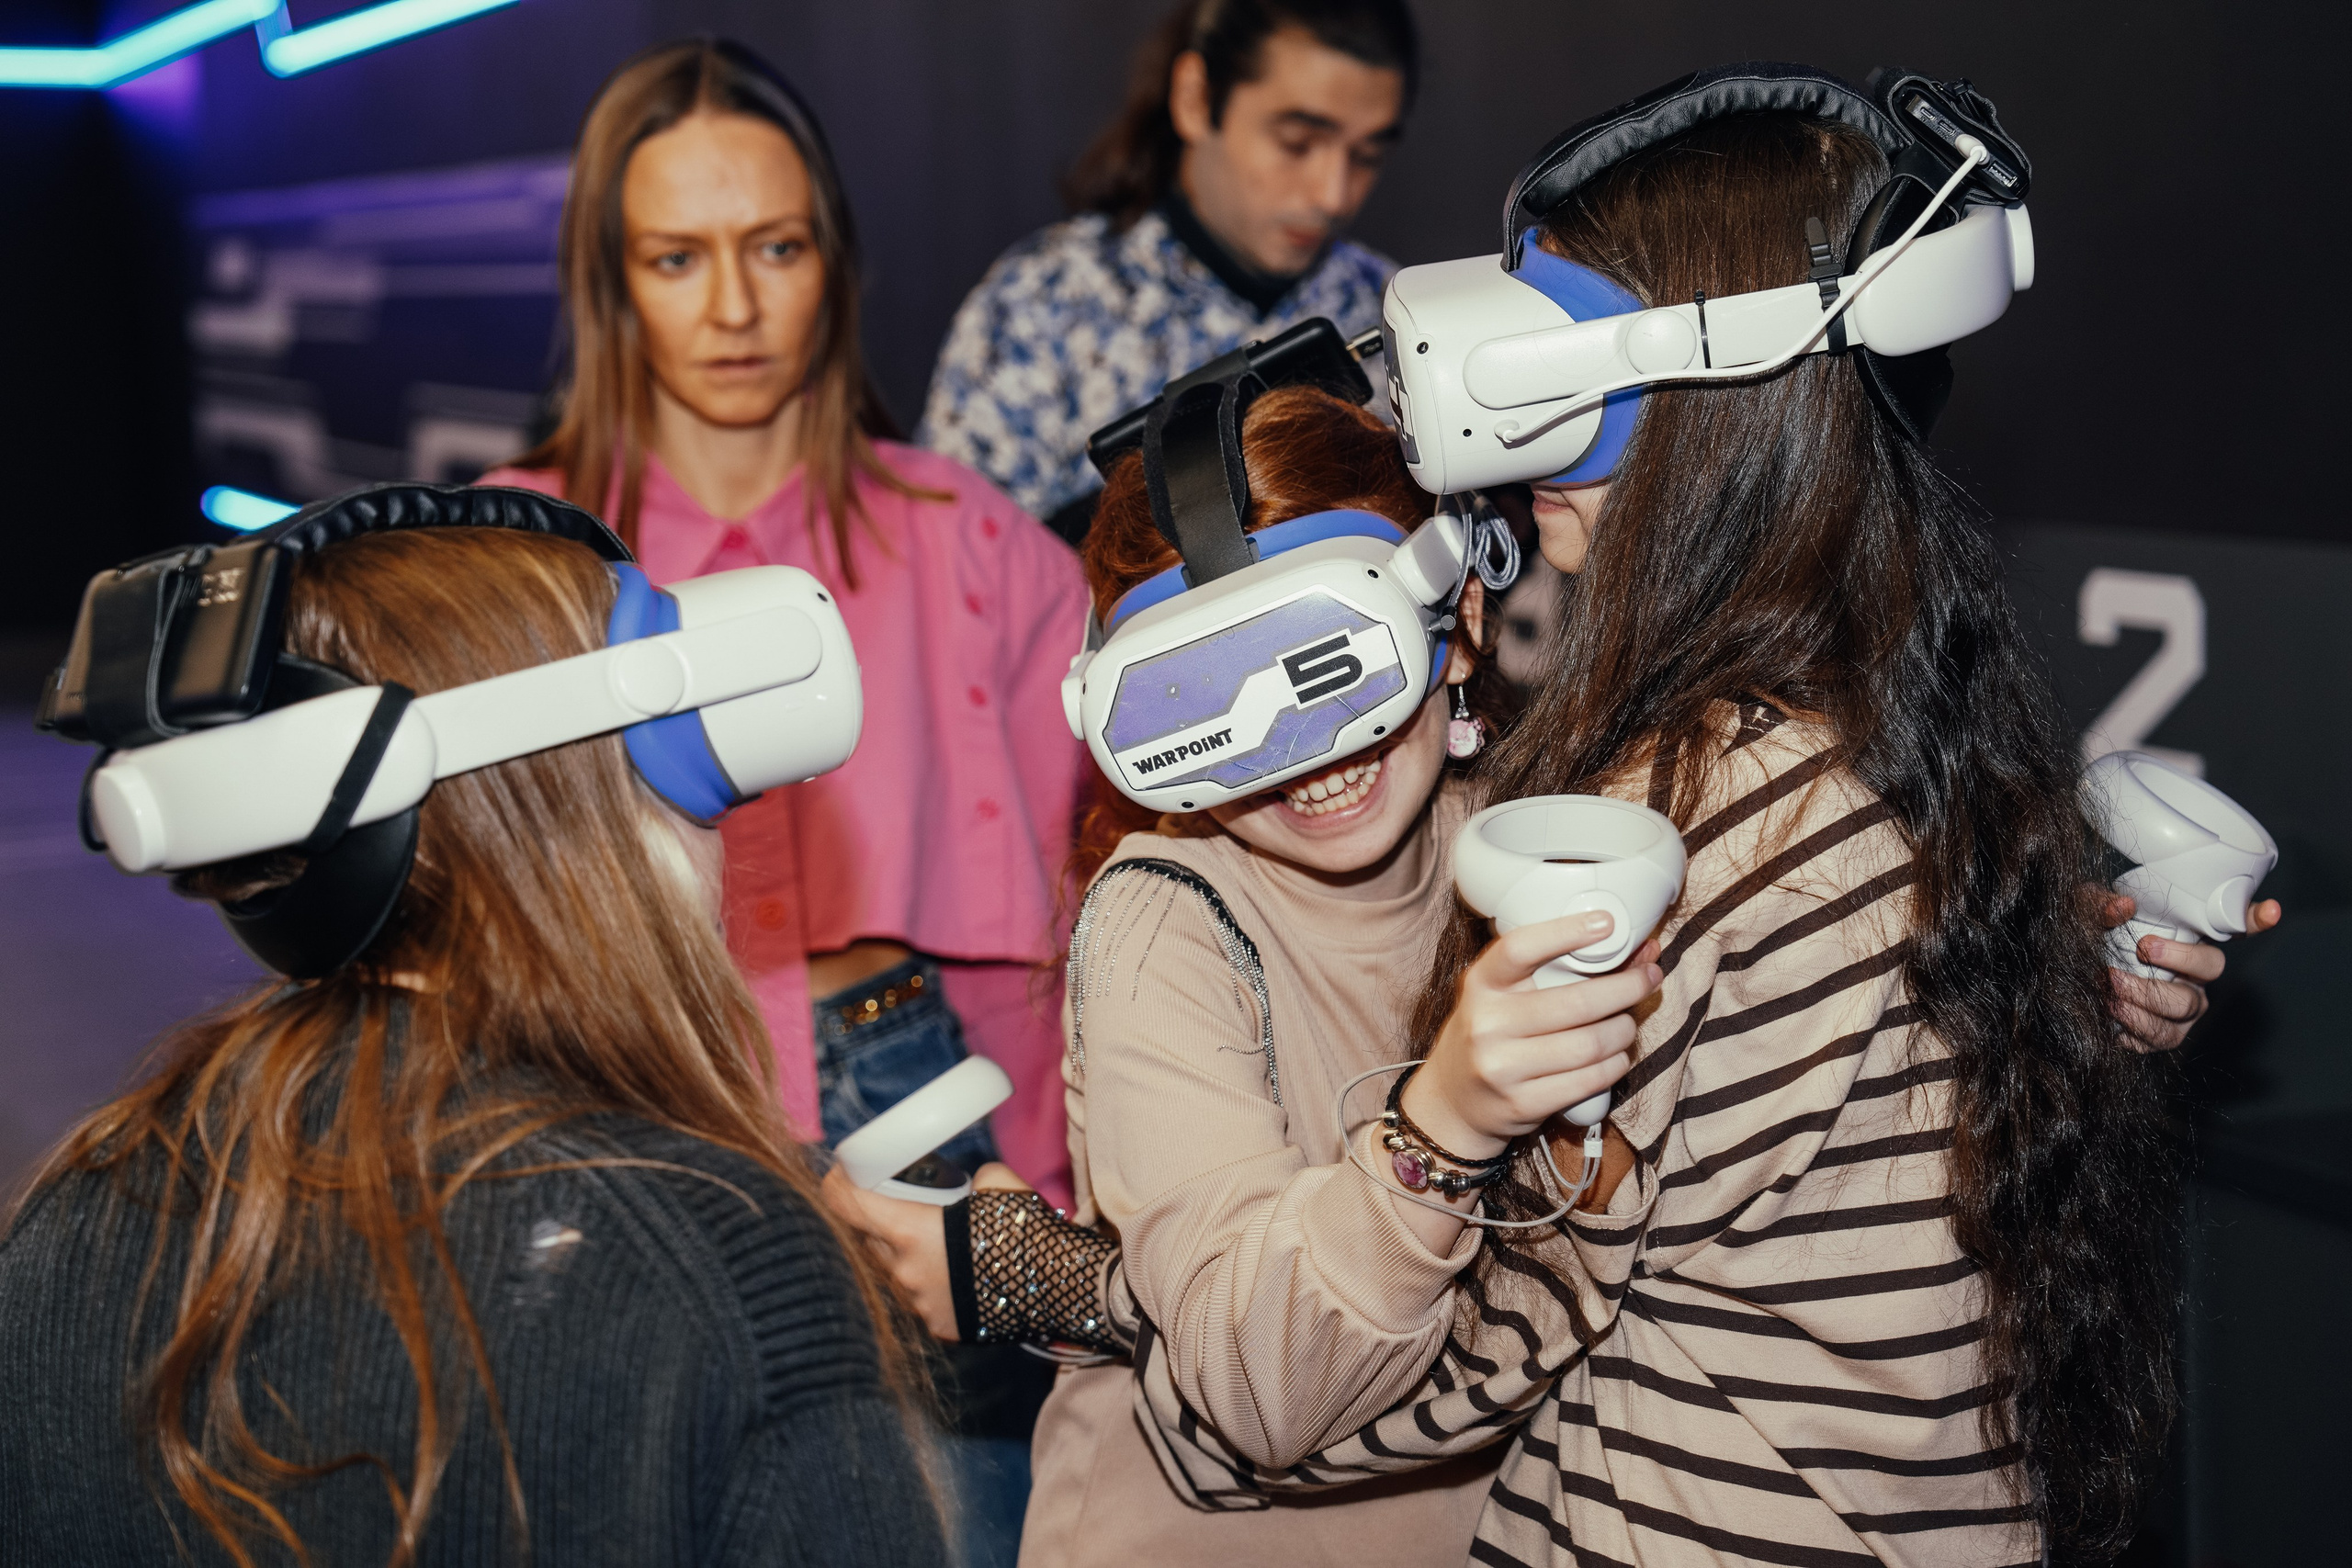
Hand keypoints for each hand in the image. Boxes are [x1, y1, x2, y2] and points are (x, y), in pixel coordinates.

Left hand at [819, 1161, 1032, 1339]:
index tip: (844, 1172)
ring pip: (893, 1271)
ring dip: (906, 1254)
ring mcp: (918, 1305)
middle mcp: (903, 1272)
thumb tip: (970, 1185)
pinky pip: (919, 1298)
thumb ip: (971, 1180)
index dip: (837, 1183)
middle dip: (877, 1219)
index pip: (845, 1204)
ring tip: (941, 1243)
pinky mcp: (938, 1327)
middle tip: (901, 1203)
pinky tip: (958, 1274)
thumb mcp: (999, 1183)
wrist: (1061, 1289)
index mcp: (909, 1232)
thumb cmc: (1027, 1230)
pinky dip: (930, 1282)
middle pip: (866, 1239)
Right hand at [1408, 912, 1664, 1159]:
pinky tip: (1617, 1056)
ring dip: (1624, 1031)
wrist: (1454, 1099)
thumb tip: (1638, 950)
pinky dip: (1615, 1065)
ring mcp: (1502, 1067)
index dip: (1566, 933)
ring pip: (1590, 1045)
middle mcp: (1487, 1023)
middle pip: (1577, 1002)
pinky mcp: (1522, 1104)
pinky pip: (1588, 1080)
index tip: (1608, 923)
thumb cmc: (1492, 1034)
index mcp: (1481, 984)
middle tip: (1648, 978)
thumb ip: (1555, 970)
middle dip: (1627, 987)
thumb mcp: (1503, 995)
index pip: (1520, 948)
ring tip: (1627, 1023)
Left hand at [2100, 891, 2282, 1052]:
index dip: (2256, 919)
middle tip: (2140, 951)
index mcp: (2187, 944)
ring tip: (2112, 992)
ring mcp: (2179, 1012)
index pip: (2234, 927)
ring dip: (2146, 1004)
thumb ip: (2099, 905)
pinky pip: (2155, 1042)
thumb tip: (2120, 907)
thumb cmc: (2088, 940)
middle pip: (2208, 975)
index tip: (2271, 910)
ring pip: (2181, 1016)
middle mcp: (2193, 979)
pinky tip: (2110, 1018)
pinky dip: (2132, 1031)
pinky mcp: (2155, 1037)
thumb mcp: (2087, 914)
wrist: (2067, 982)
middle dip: (2177, 961)